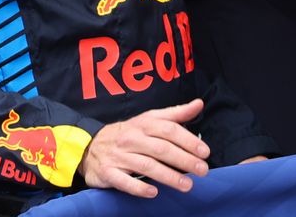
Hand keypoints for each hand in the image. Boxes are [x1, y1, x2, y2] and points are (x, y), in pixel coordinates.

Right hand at [80, 99, 209, 196]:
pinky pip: (124, 181)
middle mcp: (132, 139)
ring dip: (168, 176)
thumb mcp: (150, 119)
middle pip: (162, 149)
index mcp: (144, 124)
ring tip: (187, 184)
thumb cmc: (129, 133)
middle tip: (202, 170)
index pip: (170, 130)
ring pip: (146, 166)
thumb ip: (175, 114)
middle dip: (184, 160)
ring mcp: (119, 156)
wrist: (90, 146)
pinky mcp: (108, 172)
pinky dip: (139, 187)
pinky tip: (154, 192)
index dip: (189, 141)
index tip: (205, 152)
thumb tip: (199, 104)